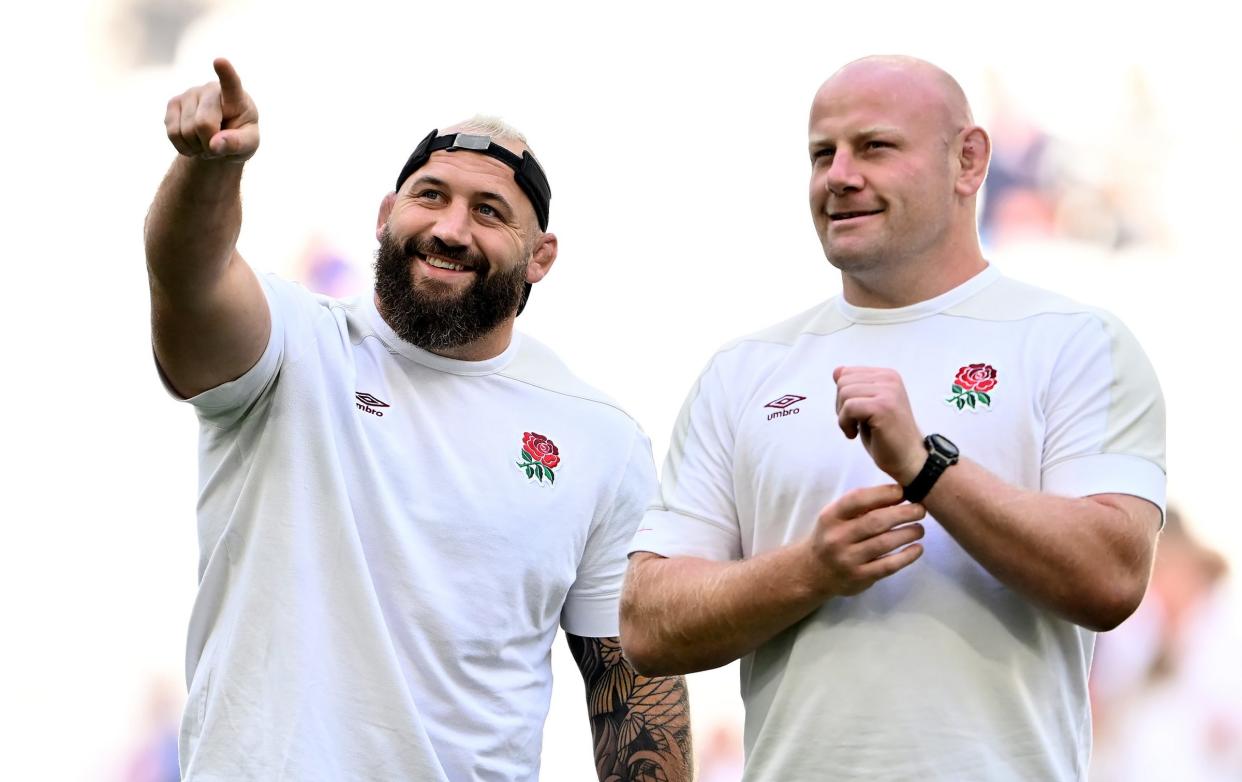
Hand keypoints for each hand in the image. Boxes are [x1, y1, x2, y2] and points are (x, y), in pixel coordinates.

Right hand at [164, 58, 258, 160]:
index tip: (220, 61)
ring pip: (186, 131)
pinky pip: (173, 134)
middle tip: (218, 146)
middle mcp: (211, 89)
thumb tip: (214, 144)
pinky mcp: (173, 103)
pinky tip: (193, 142)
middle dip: (210, 144)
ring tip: (207, 143)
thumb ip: (237, 144)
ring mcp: (190, 93)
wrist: (220, 138)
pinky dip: (184, 147)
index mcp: (236, 97)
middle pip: (203, 124)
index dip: (225, 72)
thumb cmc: (240, 137)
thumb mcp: (249, 144)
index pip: (231, 83)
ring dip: (197, 147)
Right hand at [805, 484, 925, 596]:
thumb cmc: (832, 536)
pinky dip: (907, 556)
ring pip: (884, 543)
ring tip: (920, 529)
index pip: (858, 499)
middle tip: (920, 510)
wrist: (814, 572)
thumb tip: (899, 494)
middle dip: (903, 513)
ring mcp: (848, 559)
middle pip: (876, 521)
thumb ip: (862, 506)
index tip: (903, 491)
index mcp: (831, 516)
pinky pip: (888, 565)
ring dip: (908, 533)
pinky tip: (917, 548)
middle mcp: (837, 537)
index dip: (884, 493)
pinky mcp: (860, 577)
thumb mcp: (837, 517)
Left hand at [834, 366, 925, 483]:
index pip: (846, 373)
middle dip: (841, 406)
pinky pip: (849, 407)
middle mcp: (889, 379)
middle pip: (842, 382)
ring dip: (843, 417)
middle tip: (856, 423)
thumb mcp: (866, 406)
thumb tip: (837, 370)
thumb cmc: (885, 435)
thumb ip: (854, 387)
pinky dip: (845, 424)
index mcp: (887, 375)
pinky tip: (854, 434)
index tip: (857, 414)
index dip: (843, 397)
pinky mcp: (883, 407)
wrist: (908, 459)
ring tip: (857, 428)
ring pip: (844, 393)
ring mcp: (888, 391)